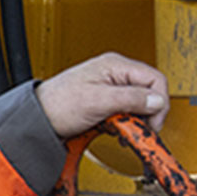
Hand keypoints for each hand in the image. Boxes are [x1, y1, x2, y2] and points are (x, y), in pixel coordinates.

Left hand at [36, 52, 169, 137]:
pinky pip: (127, 111)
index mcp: (115, 65)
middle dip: (148, 113)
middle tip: (139, 129)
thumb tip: (156, 100)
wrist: (37, 119)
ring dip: (136, 120)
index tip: (153, 122)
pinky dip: (126, 123)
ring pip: (139, 103)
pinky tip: (117, 129)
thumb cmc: (58, 104)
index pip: (155, 79)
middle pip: (149, 91)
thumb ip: (129, 98)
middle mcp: (115, 73)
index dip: (159, 102)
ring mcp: (111, 86)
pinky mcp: (106, 101)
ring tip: (124, 130)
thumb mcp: (97, 100)